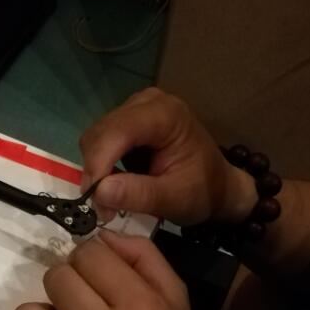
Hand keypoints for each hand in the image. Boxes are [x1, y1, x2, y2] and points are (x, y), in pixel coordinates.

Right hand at [80, 87, 255, 224]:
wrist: (217, 185)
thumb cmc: (202, 190)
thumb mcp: (174, 199)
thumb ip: (138, 194)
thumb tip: (99, 192)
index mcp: (166, 115)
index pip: (118, 131)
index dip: (98, 162)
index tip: (92, 197)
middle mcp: (147, 103)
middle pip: (102, 132)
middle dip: (95, 170)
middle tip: (100, 206)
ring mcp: (136, 108)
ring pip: (96, 136)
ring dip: (96, 169)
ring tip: (107, 198)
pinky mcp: (128, 120)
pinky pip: (101, 140)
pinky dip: (101, 164)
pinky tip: (114, 182)